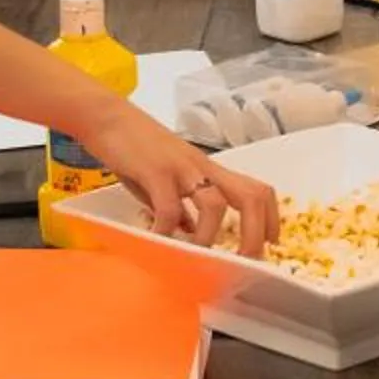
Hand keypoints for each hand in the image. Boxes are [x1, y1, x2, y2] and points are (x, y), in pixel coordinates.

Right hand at [85, 106, 280, 254]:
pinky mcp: (156, 171)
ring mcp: (182, 168)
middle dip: (254, 234)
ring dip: (209, 237)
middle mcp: (203, 167)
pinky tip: (156, 241)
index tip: (270, 245)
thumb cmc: (136, 149)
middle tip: (244, 261)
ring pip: (214, 204)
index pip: (256, 189)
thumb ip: (180, 207)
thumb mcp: (165, 180)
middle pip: (249, 196)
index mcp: (210, 170)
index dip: (270, 219)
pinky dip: (166, 232)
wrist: (108, 118)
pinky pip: (169, 208)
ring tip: (195, 256)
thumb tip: (187, 232)